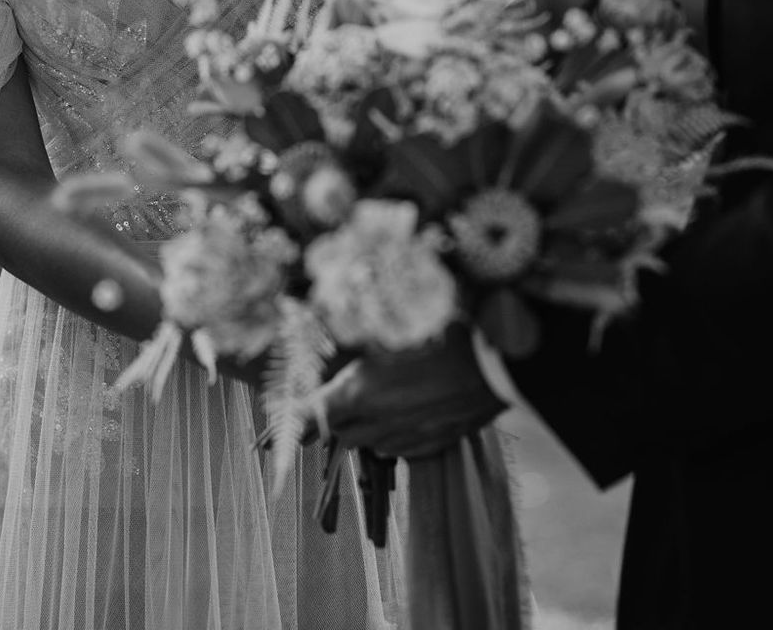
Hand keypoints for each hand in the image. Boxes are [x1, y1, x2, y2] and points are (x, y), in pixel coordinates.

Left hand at [306, 325, 505, 459]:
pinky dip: (393, 434)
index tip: (273, 429)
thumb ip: (353, 338)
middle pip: (338, 434)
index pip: (309, 416)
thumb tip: (321, 328)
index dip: (288, 423)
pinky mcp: (434, 444)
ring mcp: (407, 438)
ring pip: (369, 443)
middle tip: (334, 399)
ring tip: (375, 400)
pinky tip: (406, 410)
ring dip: (363, 426)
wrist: (500, 359)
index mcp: (358, 392)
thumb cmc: (442, 327)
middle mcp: (377, 422)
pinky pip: (400, 448)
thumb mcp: (388, 324)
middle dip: (331, 419)